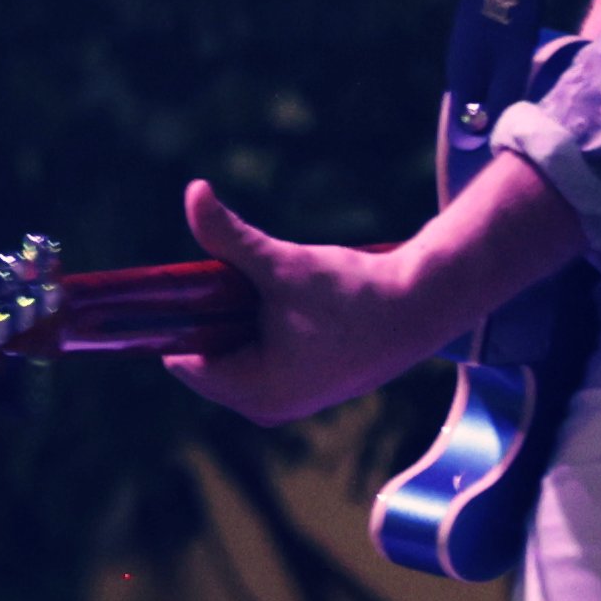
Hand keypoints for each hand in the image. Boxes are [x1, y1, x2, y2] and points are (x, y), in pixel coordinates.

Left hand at [164, 159, 585, 427]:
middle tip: (234, 282)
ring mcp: (290, 403)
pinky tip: (280, 302)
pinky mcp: (309, 389)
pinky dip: (260, 331)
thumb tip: (194, 192)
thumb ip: (229, 236)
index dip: (179, 321)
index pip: (185, 361)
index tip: (182, 285)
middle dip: (213, 319)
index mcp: (257, 392)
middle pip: (208, 359)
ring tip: (264, 291)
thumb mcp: (283, 264)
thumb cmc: (354, 293)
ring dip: (236, 322)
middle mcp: (269, 408)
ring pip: (235, 356)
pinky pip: (262, 360)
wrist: (422, 306)